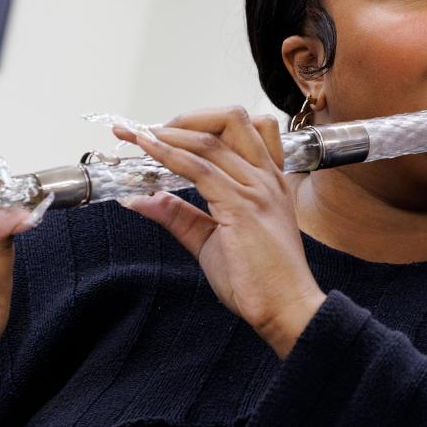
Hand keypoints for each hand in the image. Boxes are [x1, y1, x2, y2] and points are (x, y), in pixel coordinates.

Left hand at [114, 108, 324, 357]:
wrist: (285, 309)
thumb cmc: (260, 281)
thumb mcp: (210, 241)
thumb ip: (180, 216)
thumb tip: (144, 199)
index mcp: (267, 180)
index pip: (241, 129)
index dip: (198, 121)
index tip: (161, 129)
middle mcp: (266, 177)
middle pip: (231, 118)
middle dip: (186, 117)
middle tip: (153, 131)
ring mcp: (257, 189)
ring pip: (210, 140)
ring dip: (168, 134)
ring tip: (140, 136)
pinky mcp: (242, 206)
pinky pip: (200, 169)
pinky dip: (169, 155)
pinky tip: (149, 152)